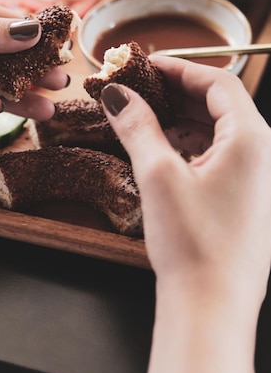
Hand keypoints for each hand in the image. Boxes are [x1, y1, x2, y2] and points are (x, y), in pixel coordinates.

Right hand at [101, 55, 270, 294]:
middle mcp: (262, 153)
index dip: (177, 68)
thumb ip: (137, 127)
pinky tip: (160, 150)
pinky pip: (216, 154)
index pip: (216, 81)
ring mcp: (255, 177)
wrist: (212, 307)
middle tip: (136, 89)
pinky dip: (187, 144)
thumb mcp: (158, 175)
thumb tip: (116, 94)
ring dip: (179, 119)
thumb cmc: (194, 244)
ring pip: (215, 130)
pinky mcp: (244, 196)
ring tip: (142, 119)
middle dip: (175, 93)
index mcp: (252, 138)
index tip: (143, 64)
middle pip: (218, 103)